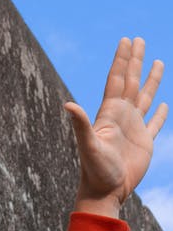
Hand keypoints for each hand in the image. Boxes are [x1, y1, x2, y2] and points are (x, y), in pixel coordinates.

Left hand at [65, 37, 167, 207]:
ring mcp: (134, 127)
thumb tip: (67, 104)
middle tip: (138, 39)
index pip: (117, 78)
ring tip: (158, 61)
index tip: (126, 40)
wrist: (105, 191)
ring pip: (145, 97)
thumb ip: (80, 124)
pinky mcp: (144, 142)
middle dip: (135, 60)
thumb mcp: (88, 145)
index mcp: (110, 111)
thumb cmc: (94, 170)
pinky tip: (164, 104)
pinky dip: (160, 113)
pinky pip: (154, 123)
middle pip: (130, 80)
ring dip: (151, 80)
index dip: (122, 59)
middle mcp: (122, 115)